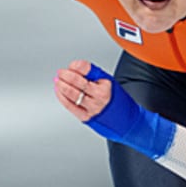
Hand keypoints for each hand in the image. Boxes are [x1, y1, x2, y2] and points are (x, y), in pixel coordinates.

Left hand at [53, 61, 175, 157]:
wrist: (127, 121)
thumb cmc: (117, 100)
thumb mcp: (109, 81)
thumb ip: (92, 73)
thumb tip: (75, 66)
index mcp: (106, 85)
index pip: (86, 70)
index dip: (75, 66)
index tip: (71, 65)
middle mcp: (99, 97)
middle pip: (77, 82)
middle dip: (65, 75)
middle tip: (61, 72)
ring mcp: (92, 108)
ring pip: (72, 94)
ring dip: (61, 85)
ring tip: (58, 80)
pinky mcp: (86, 117)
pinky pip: (70, 106)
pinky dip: (62, 97)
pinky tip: (59, 91)